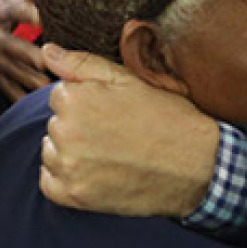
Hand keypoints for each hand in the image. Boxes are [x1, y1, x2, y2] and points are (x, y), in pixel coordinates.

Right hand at [0, 0, 49, 101]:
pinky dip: (19, 97)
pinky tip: (33, 104)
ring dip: (27, 79)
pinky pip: (6, 87)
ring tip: (47, 87)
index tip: (44, 20)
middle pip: (9, 43)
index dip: (28, 13)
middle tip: (45, 61)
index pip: (14, 9)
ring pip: (8, 69)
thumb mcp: (1, 1)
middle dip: (26, 53)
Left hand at [39, 43, 217, 216]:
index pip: (59, 97)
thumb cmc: (165, 118)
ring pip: (51, 152)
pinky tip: (94, 173)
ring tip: (108, 154)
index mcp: (74, 98)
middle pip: (55, 124)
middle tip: (115, 134)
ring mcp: (69, 166)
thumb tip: (47, 51)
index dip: (86, 103)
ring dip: (70, 153)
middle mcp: (65, 131)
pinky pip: (49, 183)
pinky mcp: (75, 196)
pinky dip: (64, 179)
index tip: (110, 112)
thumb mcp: (127, 80)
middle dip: (77, 126)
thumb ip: (81, 64)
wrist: (198, 166)